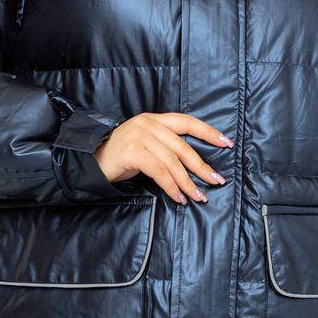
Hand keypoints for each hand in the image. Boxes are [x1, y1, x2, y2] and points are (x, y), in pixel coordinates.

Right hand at [94, 112, 233, 204]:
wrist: (91, 161)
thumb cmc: (122, 156)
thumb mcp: (146, 145)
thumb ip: (167, 146)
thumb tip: (194, 165)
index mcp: (154, 119)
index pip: (187, 122)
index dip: (208, 132)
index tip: (227, 143)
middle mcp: (148, 124)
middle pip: (183, 146)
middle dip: (202, 166)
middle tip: (216, 180)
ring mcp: (139, 136)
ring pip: (173, 162)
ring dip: (188, 182)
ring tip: (198, 196)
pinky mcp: (132, 151)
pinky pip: (159, 171)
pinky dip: (172, 186)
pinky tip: (179, 197)